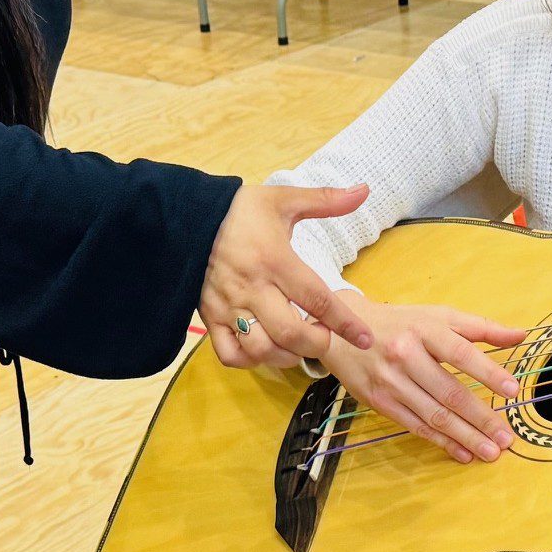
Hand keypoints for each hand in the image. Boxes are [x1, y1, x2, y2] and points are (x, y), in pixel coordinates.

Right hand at [199, 184, 374, 363]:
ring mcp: (228, 306)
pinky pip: (230, 355)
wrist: (187, 216)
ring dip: (287, 355)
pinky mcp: (209, 317)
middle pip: (290, 334)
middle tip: (325, 336)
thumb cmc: (242, 210)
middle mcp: (252, 288)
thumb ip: (325, 200)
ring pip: (261, 350)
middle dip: (317, 344)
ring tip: (298, 344)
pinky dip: (251, 361)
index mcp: (275, 260)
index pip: (316, 299)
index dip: (344, 323)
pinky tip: (266, 348)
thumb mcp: (284, 199)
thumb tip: (363, 190)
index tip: (364, 338)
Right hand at [316, 294, 528, 464]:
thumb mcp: (438, 316)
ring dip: (465, 437)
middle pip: (449, 391)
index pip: (460, 353)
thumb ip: (480, 327)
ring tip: (491, 452)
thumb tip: (520, 334)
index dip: (487, 373)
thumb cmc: (401, 323)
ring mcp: (391, 381)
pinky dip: (441, 442)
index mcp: (425, 329)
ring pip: (434, 414)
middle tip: (507, 438)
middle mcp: (406, 354)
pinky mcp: (379, 402)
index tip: (512, 391)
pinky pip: (416, 426)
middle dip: (481, 418)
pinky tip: (462, 453)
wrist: (343, 331)